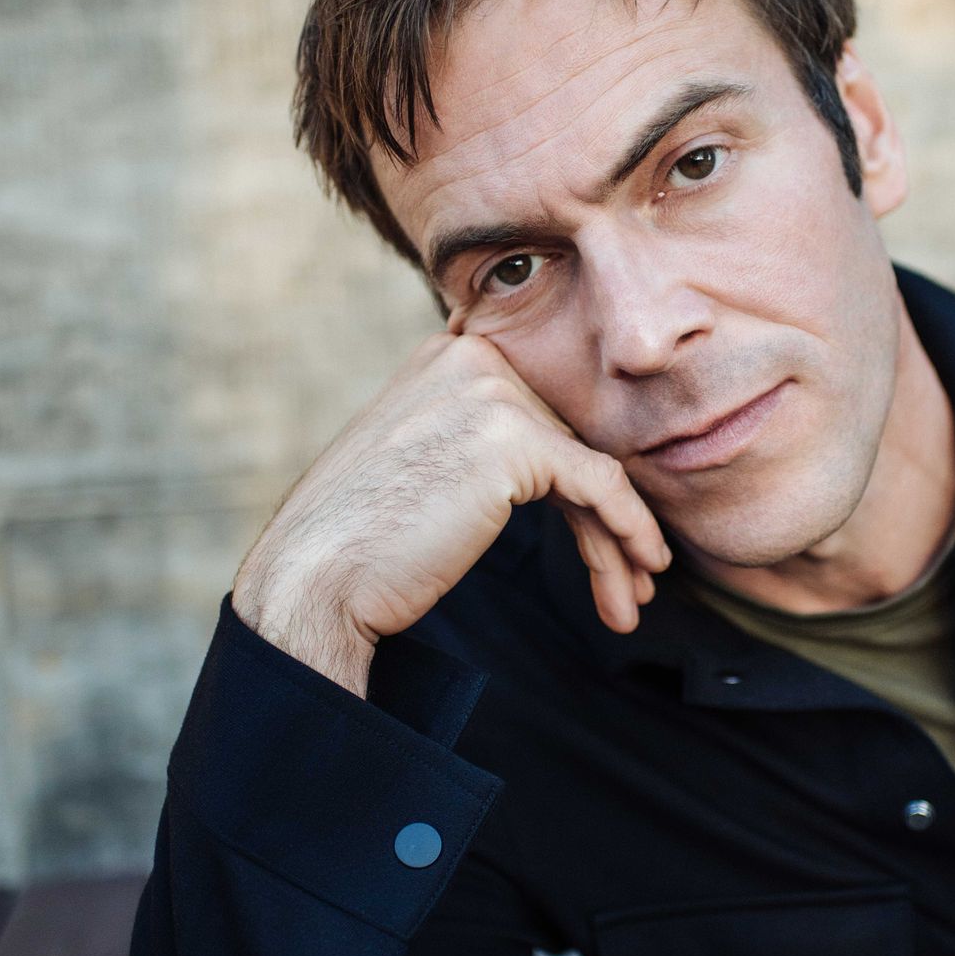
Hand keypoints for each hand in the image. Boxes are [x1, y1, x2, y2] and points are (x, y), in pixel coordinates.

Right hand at [232, 333, 671, 692]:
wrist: (314, 578)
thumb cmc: (359, 541)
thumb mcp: (421, 463)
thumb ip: (474, 442)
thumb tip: (551, 468)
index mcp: (448, 357)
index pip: (540, 416)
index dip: (576, 483)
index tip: (603, 540)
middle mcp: (471, 359)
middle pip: (569, 443)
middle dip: (601, 520)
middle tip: (630, 580)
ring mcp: (492, 393)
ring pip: (589, 470)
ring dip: (617, 541)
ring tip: (632, 598)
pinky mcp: (515, 439)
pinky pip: (601, 485)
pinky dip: (629, 531)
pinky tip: (640, 572)